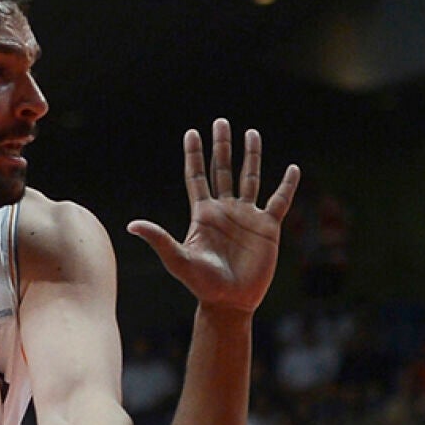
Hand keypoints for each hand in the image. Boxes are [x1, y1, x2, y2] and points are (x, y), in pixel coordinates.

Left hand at [127, 118, 299, 314]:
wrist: (230, 302)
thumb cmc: (202, 284)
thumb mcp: (178, 260)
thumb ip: (159, 239)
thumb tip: (132, 225)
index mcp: (203, 213)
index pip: (197, 176)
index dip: (194, 154)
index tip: (192, 132)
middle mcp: (225, 210)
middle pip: (223, 170)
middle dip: (222, 146)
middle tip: (220, 122)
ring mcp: (247, 216)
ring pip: (250, 178)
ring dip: (251, 156)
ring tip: (251, 132)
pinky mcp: (267, 228)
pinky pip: (279, 201)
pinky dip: (286, 185)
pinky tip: (292, 169)